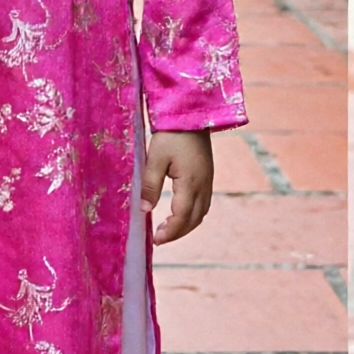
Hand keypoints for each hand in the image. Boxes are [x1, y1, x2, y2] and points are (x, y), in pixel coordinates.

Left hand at [142, 130, 213, 245]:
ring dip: (186, 225)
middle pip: (194, 220)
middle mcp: (204, 185)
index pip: (181, 217)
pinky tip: (180, 212)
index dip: (170, 231)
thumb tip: (145, 210)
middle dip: (178, 232)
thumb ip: (150, 185)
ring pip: (201, 213)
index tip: (156, 240)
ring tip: (168, 229)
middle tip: (160, 238)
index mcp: (191, 183)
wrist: (191, 114)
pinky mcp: (207, 175)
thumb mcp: (155, 158)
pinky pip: (203, 203)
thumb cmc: (171, 134)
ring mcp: (208, 180)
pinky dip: (192, 214)